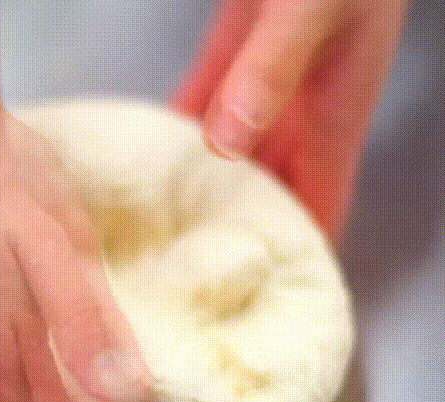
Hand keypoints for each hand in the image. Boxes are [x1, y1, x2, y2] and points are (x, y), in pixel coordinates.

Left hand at [172, 0, 407, 241]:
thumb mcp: (308, 11)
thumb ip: (271, 71)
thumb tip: (227, 143)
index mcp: (333, 114)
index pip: (322, 207)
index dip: (298, 251)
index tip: (264, 288)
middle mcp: (301, 108)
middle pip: (269, 190)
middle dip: (239, 226)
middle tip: (196, 262)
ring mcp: (265, 82)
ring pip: (232, 151)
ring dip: (202, 179)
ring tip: (167, 217)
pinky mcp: (236, 50)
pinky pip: (204, 100)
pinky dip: (180, 125)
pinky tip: (155, 145)